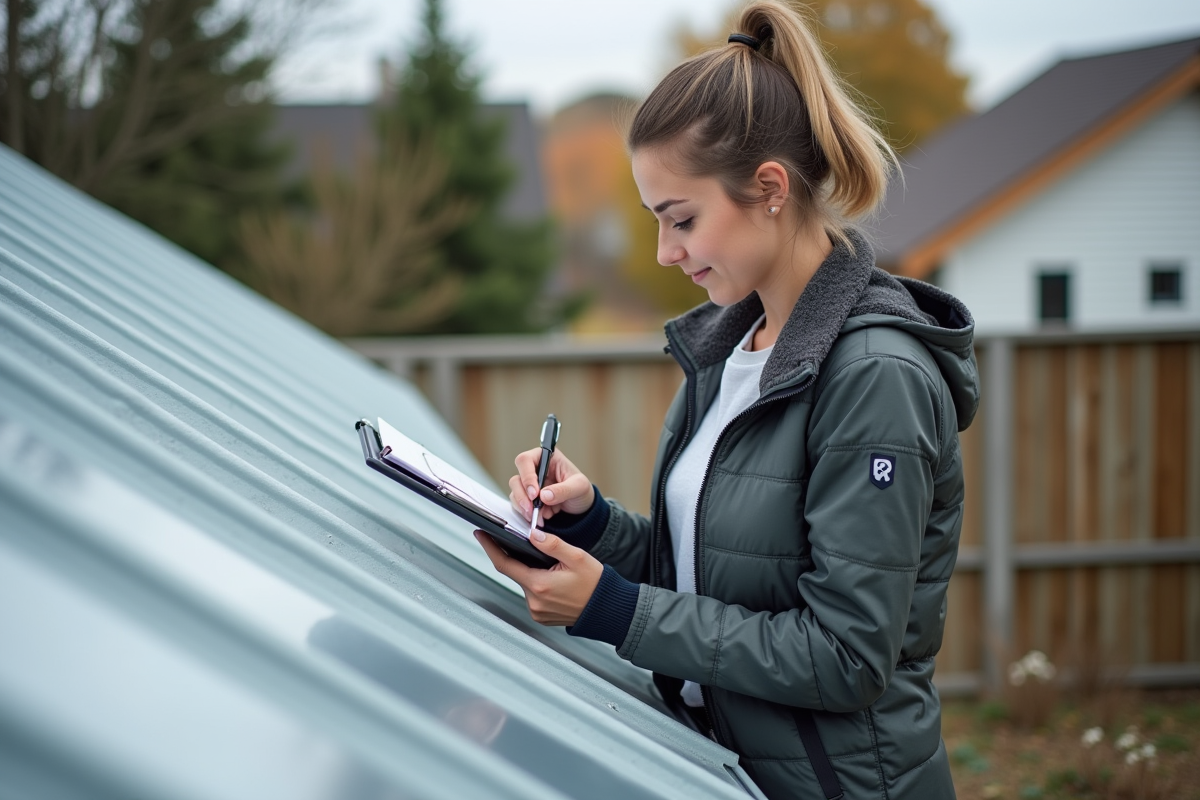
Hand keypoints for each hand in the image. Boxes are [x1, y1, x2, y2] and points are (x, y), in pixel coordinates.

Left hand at [473, 529, 602, 625]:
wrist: (607, 610)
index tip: (481, 534)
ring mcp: (536, 611)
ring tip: (549, 564)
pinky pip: (532, 594)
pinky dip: (537, 583)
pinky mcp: (541, 616)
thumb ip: (552, 544)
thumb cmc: (595, 584)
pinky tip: (552, 579)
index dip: (490, 547)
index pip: (504, 564)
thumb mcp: (577, 557)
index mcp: (540, 585)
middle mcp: (534, 601)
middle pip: (515, 572)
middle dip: (518, 557)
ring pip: (524, 583)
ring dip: (530, 571)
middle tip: (528, 544)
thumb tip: (532, 534)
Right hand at [509, 448, 594, 523]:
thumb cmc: (581, 490)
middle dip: (522, 497)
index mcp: (546, 457)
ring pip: (515, 494)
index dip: (527, 477)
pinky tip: (542, 518)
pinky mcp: (527, 498)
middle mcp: (534, 469)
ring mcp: (529, 485)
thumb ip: (563, 490)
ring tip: (539, 517)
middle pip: (516, 479)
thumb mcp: (579, 487)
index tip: (535, 494)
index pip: (525, 460)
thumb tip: (544, 495)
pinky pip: (519, 506)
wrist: (581, 506)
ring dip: (524, 508)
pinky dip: (528, 514)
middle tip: (532, 510)